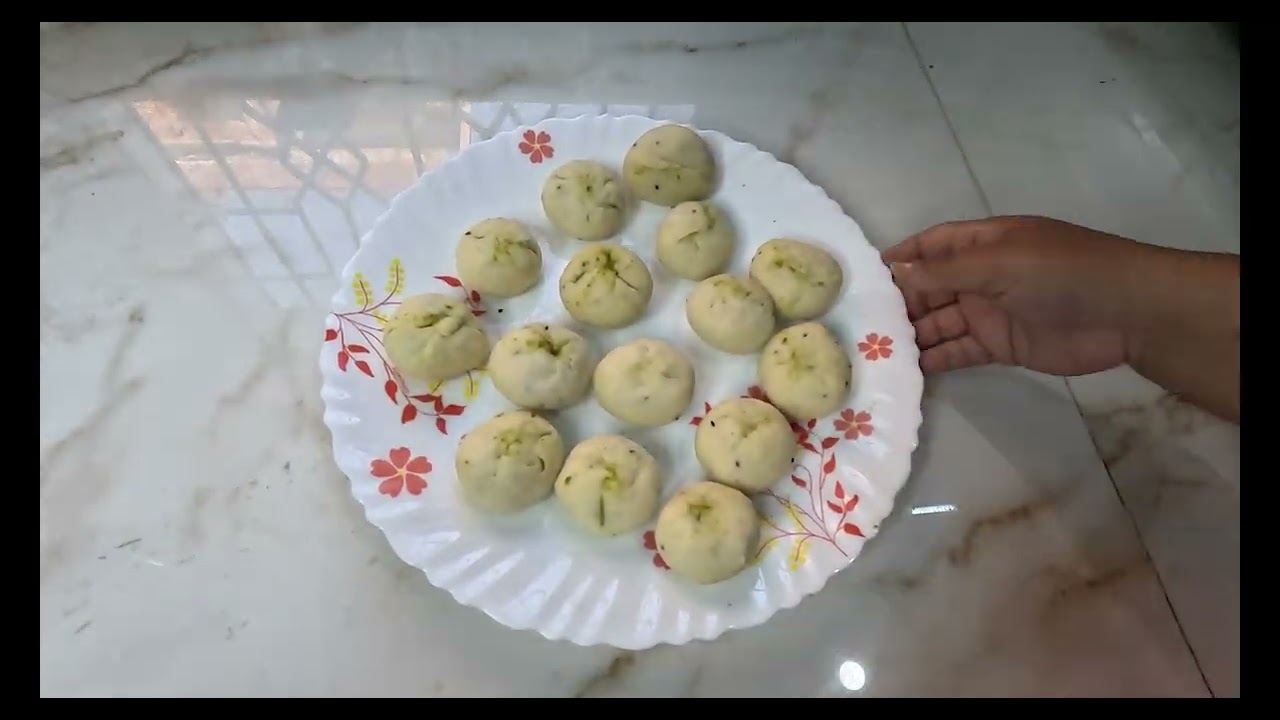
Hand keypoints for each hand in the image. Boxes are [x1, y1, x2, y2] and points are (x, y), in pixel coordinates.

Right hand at [881, 216, 1149, 375]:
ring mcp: (992, 311)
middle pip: (930, 286)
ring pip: (941, 321)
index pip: (932, 244)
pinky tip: (907, 370)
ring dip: (912, 334)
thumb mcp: (1000, 263)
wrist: (1126, 313)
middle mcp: (983, 274)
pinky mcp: (1002, 345)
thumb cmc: (1062, 273)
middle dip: (898, 303)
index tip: (862, 278)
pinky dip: (936, 359)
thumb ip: (945, 271)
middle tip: (858, 325)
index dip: (900, 257)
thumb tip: (894, 270)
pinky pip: (960, 350)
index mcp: (985, 243)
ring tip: (872, 351)